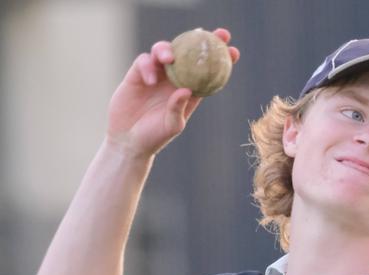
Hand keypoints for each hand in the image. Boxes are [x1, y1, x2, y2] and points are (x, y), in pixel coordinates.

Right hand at [105, 28, 239, 158]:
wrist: (129, 141)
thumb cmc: (155, 137)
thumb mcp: (172, 126)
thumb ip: (178, 108)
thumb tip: (186, 90)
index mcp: (189, 90)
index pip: (207, 70)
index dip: (220, 59)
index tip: (233, 51)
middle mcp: (174, 79)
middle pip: (188, 53)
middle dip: (201, 39)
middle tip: (211, 33)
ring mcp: (156, 75)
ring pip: (164, 51)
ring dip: (168, 50)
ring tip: (169, 59)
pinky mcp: (137, 75)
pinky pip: (144, 61)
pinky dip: (148, 66)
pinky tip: (150, 80)